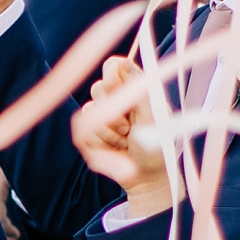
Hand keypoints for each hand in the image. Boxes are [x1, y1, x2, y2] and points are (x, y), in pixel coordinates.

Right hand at [74, 55, 170, 212]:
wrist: (146, 176)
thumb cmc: (156, 146)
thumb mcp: (153, 116)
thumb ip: (139, 89)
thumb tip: (126, 63)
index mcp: (133, 88)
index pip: (113, 66)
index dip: (111, 76)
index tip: (118, 90)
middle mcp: (115, 98)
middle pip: (97, 88)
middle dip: (113, 113)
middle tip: (129, 128)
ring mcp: (101, 116)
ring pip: (89, 113)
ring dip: (108, 133)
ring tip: (125, 142)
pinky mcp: (89, 133)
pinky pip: (82, 132)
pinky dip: (99, 144)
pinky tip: (113, 150)